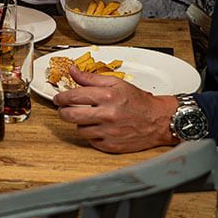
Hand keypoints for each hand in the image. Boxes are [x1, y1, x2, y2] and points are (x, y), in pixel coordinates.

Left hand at [53, 66, 177, 152]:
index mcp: (107, 97)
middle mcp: (107, 115)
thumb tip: (73, 71)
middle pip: (71, 115)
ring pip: (79, 130)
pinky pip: (91, 141)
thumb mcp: (116, 83)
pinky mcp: (111, 146)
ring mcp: (109, 132)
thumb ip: (91, 78)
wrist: (158, 120)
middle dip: (63, 112)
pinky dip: (91, 134)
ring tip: (87, 117)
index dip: (61, 97)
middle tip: (64, 109)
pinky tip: (97, 128)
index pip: (74, 96)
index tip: (58, 98)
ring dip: (80, 123)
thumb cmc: (139, 102)